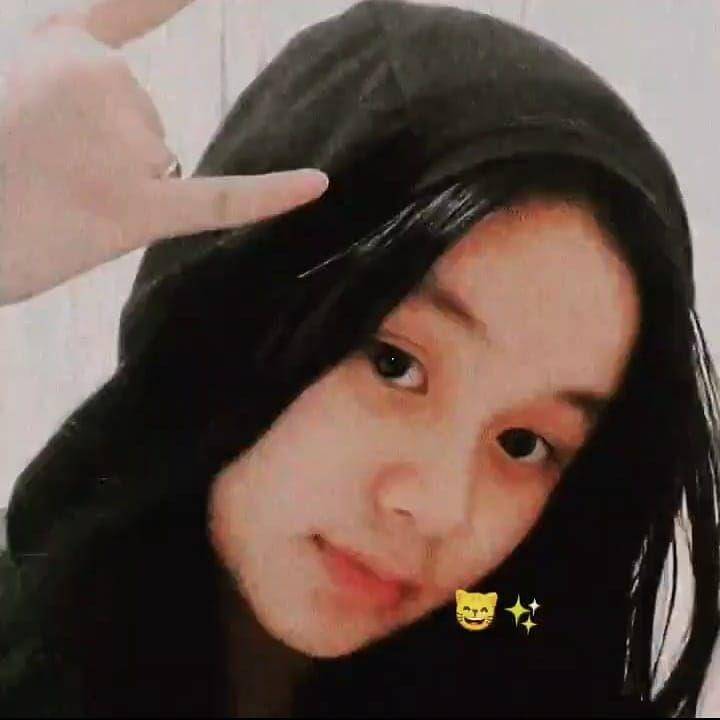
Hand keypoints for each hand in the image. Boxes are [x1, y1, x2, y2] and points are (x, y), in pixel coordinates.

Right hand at [0, 0, 328, 304]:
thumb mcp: (5, 90)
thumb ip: (56, 86)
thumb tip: (142, 142)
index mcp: (58, 46)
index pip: (129, 7)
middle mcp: (96, 79)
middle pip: (145, 121)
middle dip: (107, 154)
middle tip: (40, 176)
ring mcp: (117, 145)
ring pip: (157, 165)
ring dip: (113, 190)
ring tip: (50, 202)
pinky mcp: (135, 210)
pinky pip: (219, 202)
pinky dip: (270, 195)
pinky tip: (317, 184)